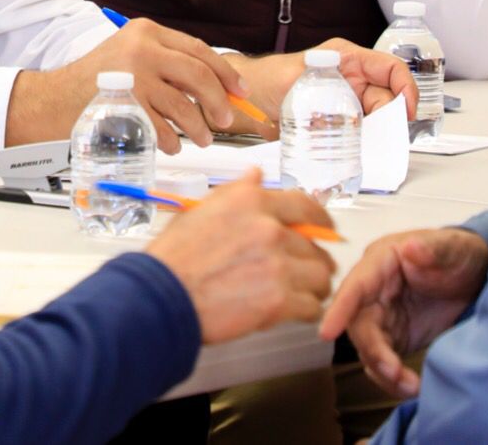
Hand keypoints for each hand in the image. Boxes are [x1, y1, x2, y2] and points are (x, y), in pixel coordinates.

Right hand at [8, 18, 244, 153]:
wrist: (52, 101)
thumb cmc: (95, 82)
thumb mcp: (131, 55)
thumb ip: (168, 63)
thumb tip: (216, 87)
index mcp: (147, 32)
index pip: (199, 50)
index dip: (225, 72)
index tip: (239, 90)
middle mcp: (142, 50)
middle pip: (199, 76)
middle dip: (218, 102)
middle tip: (224, 120)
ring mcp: (133, 78)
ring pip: (184, 105)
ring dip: (199, 127)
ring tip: (201, 138)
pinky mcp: (125, 106)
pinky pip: (163, 128)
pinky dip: (174, 141)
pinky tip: (173, 144)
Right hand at [147, 170, 336, 343]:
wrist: (162, 296)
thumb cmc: (174, 258)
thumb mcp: (201, 210)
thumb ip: (235, 194)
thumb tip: (255, 175)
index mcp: (251, 201)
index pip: (304, 204)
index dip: (321, 219)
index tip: (325, 227)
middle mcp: (269, 227)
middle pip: (315, 244)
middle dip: (313, 259)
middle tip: (306, 270)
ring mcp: (277, 264)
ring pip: (320, 275)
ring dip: (314, 286)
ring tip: (302, 293)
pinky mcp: (279, 300)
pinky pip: (312, 305)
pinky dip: (306, 310)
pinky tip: (294, 311)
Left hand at [228, 41, 415, 131]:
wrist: (249, 99)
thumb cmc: (267, 79)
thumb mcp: (292, 77)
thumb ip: (316, 85)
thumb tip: (341, 103)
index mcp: (348, 59)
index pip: (390, 68)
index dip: (406, 88)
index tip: (406, 111)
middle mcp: (353, 79)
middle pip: (387, 98)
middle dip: (390, 118)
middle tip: (385, 138)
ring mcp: (348, 100)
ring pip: (376, 118)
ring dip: (376, 133)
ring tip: (369, 147)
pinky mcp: (340, 120)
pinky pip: (361, 131)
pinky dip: (363, 142)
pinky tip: (356, 151)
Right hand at [317, 228, 487, 398]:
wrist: (478, 276)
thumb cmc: (458, 253)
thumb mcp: (451, 247)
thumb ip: (432, 248)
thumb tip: (410, 246)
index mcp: (380, 264)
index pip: (355, 287)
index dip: (339, 309)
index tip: (327, 334)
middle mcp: (374, 292)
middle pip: (359, 325)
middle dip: (373, 351)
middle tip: (395, 373)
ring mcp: (384, 317)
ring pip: (369, 348)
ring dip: (383, 371)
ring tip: (411, 387)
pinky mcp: (396, 338)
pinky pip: (384, 361)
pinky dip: (393, 378)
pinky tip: (412, 387)